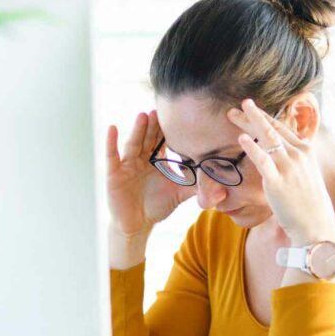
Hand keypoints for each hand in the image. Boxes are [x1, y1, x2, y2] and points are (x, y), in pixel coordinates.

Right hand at [105, 110, 193, 235]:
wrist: (138, 224)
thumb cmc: (157, 206)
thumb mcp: (179, 194)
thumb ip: (197, 187)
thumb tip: (222, 185)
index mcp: (156, 160)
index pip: (162, 141)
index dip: (168, 130)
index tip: (177, 116)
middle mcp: (141, 159)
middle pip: (148, 139)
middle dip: (153, 126)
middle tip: (160, 110)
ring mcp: (127, 165)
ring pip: (133, 144)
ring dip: (137, 130)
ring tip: (143, 116)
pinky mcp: (114, 174)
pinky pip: (112, 156)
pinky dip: (111, 142)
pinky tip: (112, 128)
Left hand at [228, 99, 334, 246]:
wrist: (316, 224)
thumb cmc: (309, 203)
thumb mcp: (306, 175)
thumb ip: (295, 162)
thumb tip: (282, 156)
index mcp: (306, 150)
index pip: (282, 128)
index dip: (266, 117)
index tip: (253, 109)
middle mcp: (298, 154)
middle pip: (272, 128)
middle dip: (255, 114)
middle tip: (240, 103)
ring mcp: (289, 167)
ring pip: (266, 138)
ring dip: (249, 123)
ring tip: (233, 113)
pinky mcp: (278, 181)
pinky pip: (262, 160)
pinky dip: (251, 147)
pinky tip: (241, 138)